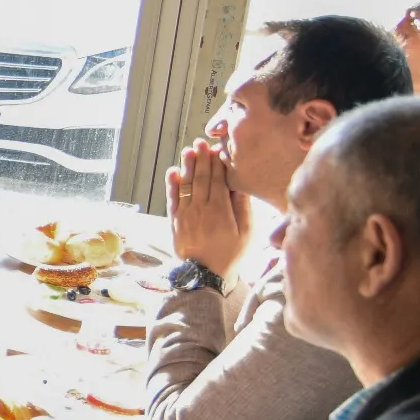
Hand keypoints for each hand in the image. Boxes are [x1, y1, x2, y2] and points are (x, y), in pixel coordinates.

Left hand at [166, 139, 250, 272]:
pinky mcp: (175, 222)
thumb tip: (240, 183)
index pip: (217, 179)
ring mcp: (185, 215)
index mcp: (219, 210)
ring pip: (185, 185)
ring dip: (186, 166)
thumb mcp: (247, 232)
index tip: (217, 148)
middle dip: (201, 158)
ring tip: (188, 150)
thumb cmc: (231, 255)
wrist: (205, 276)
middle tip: (201, 142)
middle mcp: (200, 209)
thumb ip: (242, 207)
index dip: (217, 162)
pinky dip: (172, 184)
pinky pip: (172, 199)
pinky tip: (173, 171)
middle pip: (200, 178)